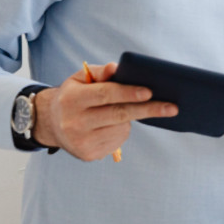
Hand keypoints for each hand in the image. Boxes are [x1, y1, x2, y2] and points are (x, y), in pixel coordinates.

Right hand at [34, 62, 177, 160]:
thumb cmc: (75, 96)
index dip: (128, 92)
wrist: (52, 124)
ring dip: (130, 119)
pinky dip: (121, 130)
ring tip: (119, 111)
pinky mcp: (88, 155)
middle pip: (119, 114)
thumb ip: (101, 72)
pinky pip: (117, 141)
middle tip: (172, 107)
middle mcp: (74, 122)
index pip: (105, 94)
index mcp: (71, 99)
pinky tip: (111, 125)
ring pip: (120, 128)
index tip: (150, 91)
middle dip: (149, 110)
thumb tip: (117, 68)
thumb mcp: (80, 79)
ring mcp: (80, 142)